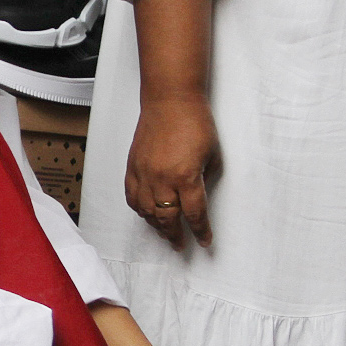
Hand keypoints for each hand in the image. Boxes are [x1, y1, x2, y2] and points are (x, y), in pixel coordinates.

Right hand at [125, 95, 217, 248]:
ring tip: (165, 232)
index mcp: (186, 177)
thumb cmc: (194, 122)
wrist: (170, 100)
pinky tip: (146, 213)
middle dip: (175, 235)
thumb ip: (206, 179)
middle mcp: (162, 179)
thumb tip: (199, 195)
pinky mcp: (132, 167)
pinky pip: (132, 197)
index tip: (204, 241)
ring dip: (156, 226)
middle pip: (167, 218)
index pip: (194, 214)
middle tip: (180, 245)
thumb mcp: (213, 154)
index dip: (200, 231)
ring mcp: (144, 174)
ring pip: (147, 212)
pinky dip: (140, 210)